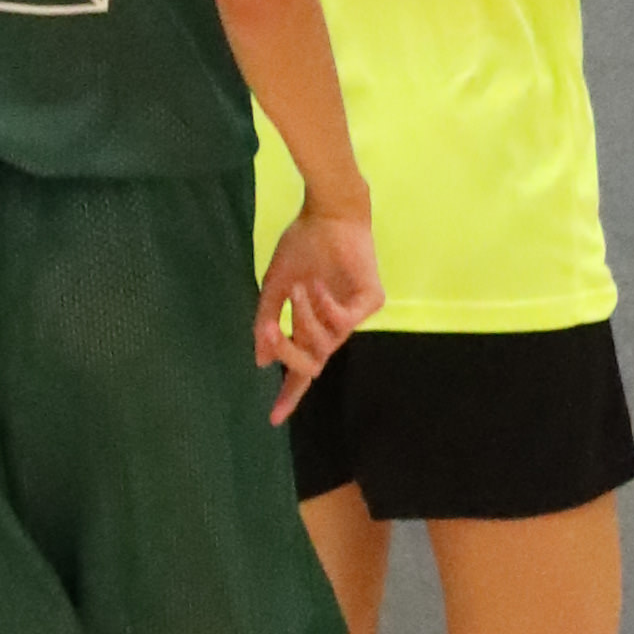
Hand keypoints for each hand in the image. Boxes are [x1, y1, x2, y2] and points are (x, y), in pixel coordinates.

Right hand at [256, 202, 382, 424]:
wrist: (325, 214)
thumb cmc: (301, 246)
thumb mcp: (274, 288)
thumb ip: (267, 324)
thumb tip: (261, 361)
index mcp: (312, 324)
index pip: (303, 368)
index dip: (290, 393)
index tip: (273, 418)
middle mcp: (335, 325)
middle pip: (311, 363)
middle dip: (288, 351)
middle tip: (271, 329)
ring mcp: (355, 313)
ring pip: (326, 343)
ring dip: (305, 320)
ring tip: (299, 289)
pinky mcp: (372, 299)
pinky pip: (346, 322)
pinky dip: (326, 307)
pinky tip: (319, 286)